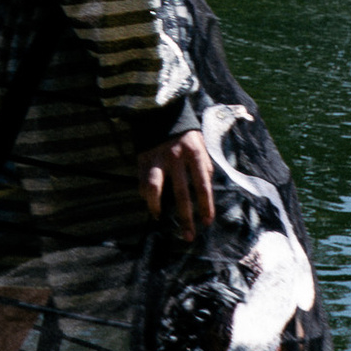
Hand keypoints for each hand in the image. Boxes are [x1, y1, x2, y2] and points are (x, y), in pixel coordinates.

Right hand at [139, 128, 212, 245]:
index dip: (205, 206)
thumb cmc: (186, 136)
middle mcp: (176, 157)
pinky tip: (152, 205)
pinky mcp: (143, 160)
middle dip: (185, 218)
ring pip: (155, 188)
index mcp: (194, 154)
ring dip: (158, 208)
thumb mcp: (201, 147)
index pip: (202, 185)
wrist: (162, 113)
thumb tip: (206, 194)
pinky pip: (143, 183)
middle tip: (188, 236)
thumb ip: (204, 168)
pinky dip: (146, 197)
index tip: (207, 222)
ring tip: (161, 219)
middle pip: (181, 193)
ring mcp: (157, 159)